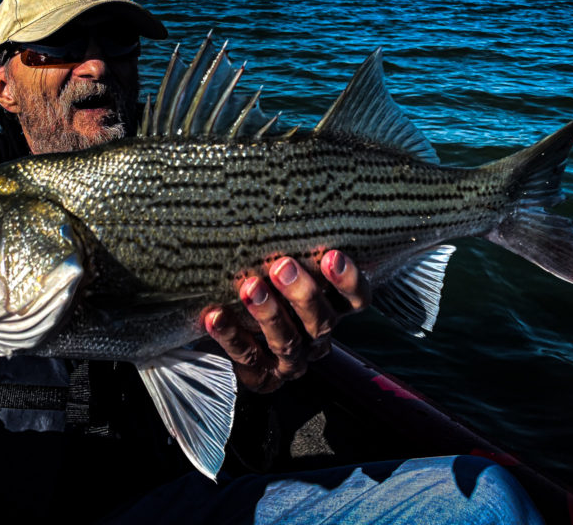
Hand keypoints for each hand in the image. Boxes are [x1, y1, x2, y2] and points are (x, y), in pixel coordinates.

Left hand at [204, 250, 368, 392]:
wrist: (234, 329)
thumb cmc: (265, 284)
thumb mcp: (282, 267)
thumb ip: (290, 247)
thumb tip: (274, 197)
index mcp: (332, 309)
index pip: (356, 300)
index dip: (348, 281)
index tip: (331, 255)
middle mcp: (317, 337)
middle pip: (321, 322)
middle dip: (302, 294)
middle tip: (282, 266)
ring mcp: (292, 360)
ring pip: (288, 343)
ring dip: (269, 314)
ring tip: (250, 287)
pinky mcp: (262, 375)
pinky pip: (248, 357)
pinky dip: (231, 335)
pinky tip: (216, 315)